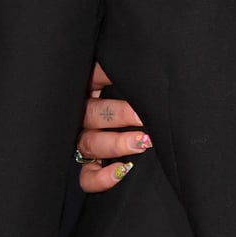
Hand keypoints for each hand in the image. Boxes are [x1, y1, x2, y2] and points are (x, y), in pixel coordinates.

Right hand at [76, 61, 150, 193]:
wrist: (151, 145)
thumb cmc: (142, 104)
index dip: (104, 77)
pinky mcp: (90, 171)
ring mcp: (85, 145)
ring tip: (142, 142)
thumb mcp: (131, 86)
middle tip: (143, 116)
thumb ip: (127, 73)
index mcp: (91, 92)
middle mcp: (85, 118)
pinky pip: (87, 178)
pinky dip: (102, 177)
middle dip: (120, 115)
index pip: (90, 79)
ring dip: (116, 143)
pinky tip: (123, 170)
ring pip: (89, 144)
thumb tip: (140, 58)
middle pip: (92, 114)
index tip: (130, 79)